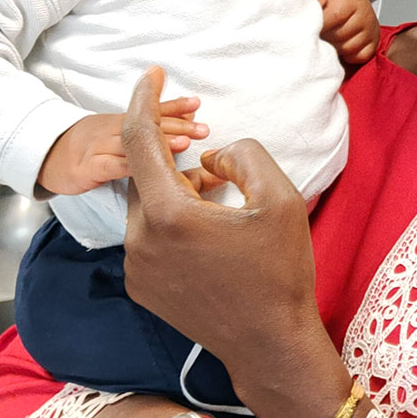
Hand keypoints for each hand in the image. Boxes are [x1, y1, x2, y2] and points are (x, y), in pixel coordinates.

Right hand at [36, 99, 206, 196]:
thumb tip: (184, 119)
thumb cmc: (86, 147)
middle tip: (203, 128)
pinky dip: (129, 166)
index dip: (174, 107)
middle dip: (176, 126)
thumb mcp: (115, 132)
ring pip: (131, 143)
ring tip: (184, 144)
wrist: (43, 156)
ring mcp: (97, 147)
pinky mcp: (86, 168)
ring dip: (158, 142)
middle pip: (145, 125)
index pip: (149, 111)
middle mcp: (110, 130)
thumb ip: (146, 128)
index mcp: (119, 122)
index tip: (197, 104)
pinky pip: (110, 166)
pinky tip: (146, 168)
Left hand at [120, 68, 320, 378]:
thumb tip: (211, 156)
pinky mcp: (140, 288)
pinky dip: (173, 225)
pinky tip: (211, 241)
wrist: (269, 344)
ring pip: (148, 208)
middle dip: (179, 164)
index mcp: (169, 215)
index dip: (143, 100)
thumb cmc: (280, 273)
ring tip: (225, 213)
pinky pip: (148, 237)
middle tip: (225, 178)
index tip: (150, 73)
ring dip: (178, 196)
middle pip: (147, 176)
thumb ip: (243, 155)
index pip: (139, 141)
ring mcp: (136, 268)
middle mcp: (139, 241)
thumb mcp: (280, 199)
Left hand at [313, 0, 378, 65]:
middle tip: (317, 34)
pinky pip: (359, 57)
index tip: (309, 27)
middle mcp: (365, 15)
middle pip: (340, 35)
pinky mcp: (374, 44)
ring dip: (334, 47)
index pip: (335, 17)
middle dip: (325, 37)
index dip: (320, 25)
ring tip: (327, 39)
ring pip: (348, 48)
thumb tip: (304, 11)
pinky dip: (347, 55)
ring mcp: (371, 31)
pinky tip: (339, 46)